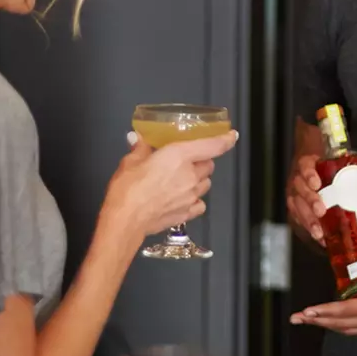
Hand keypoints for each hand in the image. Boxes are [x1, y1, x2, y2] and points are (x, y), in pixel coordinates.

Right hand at [104, 129, 237, 242]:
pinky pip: (200, 204)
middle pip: (209, 165)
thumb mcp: (130, 162)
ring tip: (183, 179)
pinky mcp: (187, 213)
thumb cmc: (127, 190)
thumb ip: (140, 149)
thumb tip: (139, 140)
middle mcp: (189, 175)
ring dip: (199, 180)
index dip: (225, 139)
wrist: (125, 219)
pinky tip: (183, 199)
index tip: (231, 135)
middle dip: (202, 161)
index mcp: (178, 156)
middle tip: (187, 160)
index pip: (212, 145)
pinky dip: (195, 200)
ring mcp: (191, 196)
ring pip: (206, 184)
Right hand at [287, 153, 356, 246]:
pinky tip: (320, 238)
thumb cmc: (332, 168)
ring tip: (319, 232)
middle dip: (309, 201)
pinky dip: (309, 229)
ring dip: (307, 220)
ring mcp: (296, 194)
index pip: (305, 166)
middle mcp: (300, 179)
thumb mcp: (347, 164)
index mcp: (310, 164)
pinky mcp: (297, 208)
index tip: (317, 184)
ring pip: (297, 207)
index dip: (308, 174)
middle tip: (320, 211)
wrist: (316, 168)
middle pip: (299, 190)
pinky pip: (298, 219)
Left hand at [290, 257, 356, 335]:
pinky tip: (339, 324)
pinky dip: (345, 328)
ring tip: (312, 321)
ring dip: (329, 325)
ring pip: (351, 329)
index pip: (349, 310)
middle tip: (298, 318)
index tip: (308, 311)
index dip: (326, 311)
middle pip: (344, 324)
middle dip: (319, 320)